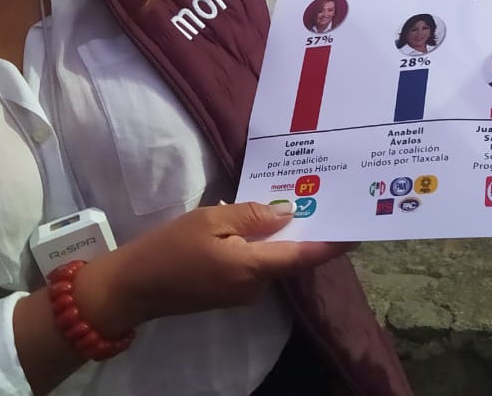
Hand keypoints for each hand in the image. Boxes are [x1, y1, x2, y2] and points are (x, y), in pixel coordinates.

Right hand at [97, 203, 351, 328]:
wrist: (132, 287)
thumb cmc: (168, 249)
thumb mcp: (210, 219)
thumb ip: (251, 216)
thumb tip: (286, 215)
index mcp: (253, 268)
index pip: (305, 257)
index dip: (333, 244)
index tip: (359, 230)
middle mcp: (255, 286)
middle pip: (290, 257)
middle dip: (306, 232)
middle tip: (322, 199)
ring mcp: (241, 293)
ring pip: (271, 260)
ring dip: (279, 236)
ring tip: (291, 202)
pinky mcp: (227, 292)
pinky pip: (254, 265)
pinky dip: (259, 245)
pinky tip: (256, 223)